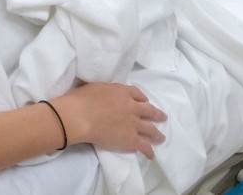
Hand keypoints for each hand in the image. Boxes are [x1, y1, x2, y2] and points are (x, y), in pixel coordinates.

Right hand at [52, 83, 167, 158]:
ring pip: (151, 129)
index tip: (144, 101)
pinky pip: (144, 147)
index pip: (137, 94)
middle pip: (149, 111)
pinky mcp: (131, 139)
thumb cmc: (81, 99)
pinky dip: (149, 151)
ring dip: (157, 134)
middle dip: (157, 114)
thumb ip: (105, 91)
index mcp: (122, 92)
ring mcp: (133, 124)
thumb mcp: (94, 86)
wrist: (80, 116)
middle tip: (162, 117)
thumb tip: (103, 93)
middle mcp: (132, 107)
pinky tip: (151, 155)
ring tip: (161, 138)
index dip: (142, 98)